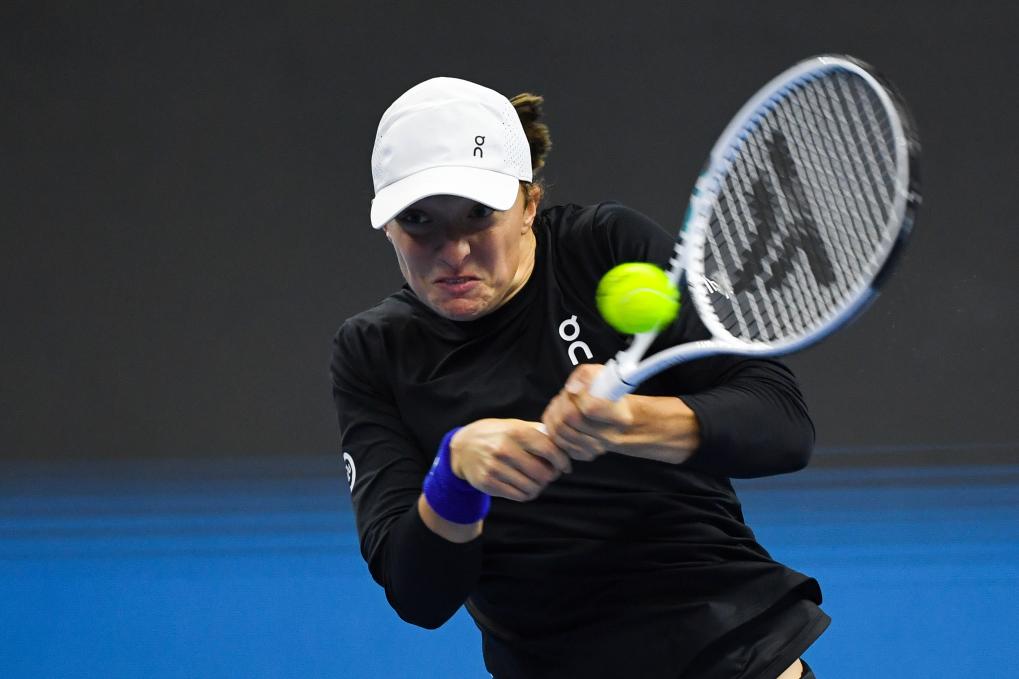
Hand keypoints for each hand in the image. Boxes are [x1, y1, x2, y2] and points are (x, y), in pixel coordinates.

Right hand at [450, 419, 572, 501]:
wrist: (463, 447)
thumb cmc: (496, 435)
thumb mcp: (515, 425)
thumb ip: (539, 433)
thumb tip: (565, 446)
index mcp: (515, 431)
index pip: (548, 450)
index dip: (562, 461)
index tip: (565, 466)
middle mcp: (504, 449)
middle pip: (542, 473)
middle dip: (551, 476)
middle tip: (550, 474)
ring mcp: (494, 467)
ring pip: (532, 487)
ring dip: (539, 487)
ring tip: (537, 481)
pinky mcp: (487, 483)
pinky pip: (519, 496)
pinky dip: (527, 494)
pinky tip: (526, 487)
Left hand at [541, 364, 634, 461]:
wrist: (615, 419)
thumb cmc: (608, 394)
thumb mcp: (602, 375)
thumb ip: (586, 375)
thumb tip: (572, 388)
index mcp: (619, 417)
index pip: (591, 408)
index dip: (577, 395)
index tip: (576, 387)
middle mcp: (609, 436)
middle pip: (570, 418)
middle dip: (561, 402)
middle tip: (565, 394)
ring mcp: (595, 448)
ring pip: (559, 430)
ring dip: (554, 412)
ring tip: (561, 403)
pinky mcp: (582, 454)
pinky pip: (557, 440)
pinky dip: (553, 426)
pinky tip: (560, 416)